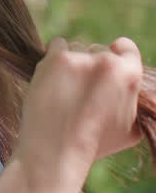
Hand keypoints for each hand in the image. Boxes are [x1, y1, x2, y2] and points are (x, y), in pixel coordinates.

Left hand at [16, 37, 142, 173]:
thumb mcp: (132, 128)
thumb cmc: (96, 142)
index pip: (127, 47)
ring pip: (76, 47)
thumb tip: (134, 90)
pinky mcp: (55, 59)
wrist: (57, 147)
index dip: (118, 54)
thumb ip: (136, 102)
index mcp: (130, 74)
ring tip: (67, 89)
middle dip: (92, 64)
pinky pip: (57, 45)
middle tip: (83, 88)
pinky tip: (55, 78)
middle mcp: (106, 61)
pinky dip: (55, 58)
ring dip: (72, 62)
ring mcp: (79, 58)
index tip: (109, 62)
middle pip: (98, 49)